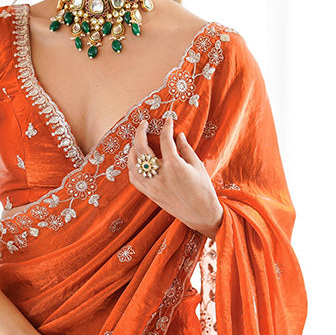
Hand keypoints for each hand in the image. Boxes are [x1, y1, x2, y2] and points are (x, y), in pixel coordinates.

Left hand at [126, 116, 223, 237]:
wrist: (201, 214)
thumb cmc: (203, 189)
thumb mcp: (197, 166)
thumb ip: (186, 149)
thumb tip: (178, 135)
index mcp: (174, 165)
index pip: (165, 139)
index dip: (166, 127)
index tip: (168, 120)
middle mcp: (160, 174)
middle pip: (142, 148)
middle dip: (140, 132)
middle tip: (144, 124)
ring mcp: (152, 185)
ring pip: (133, 163)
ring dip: (132, 149)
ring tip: (136, 141)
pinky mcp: (150, 194)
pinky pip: (134, 178)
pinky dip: (132, 167)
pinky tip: (135, 161)